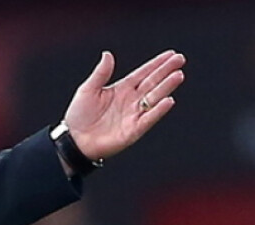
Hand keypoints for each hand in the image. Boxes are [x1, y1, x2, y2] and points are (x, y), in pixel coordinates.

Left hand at [63, 50, 185, 161]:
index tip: (171, 54)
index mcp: (122, 89)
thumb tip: (107, 54)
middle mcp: (131, 100)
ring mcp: (134, 115)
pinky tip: (168, 100)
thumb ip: (100, 73)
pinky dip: (158, 110)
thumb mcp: (88, 90)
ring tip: (178, 75)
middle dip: (166, 71)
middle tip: (180, 59)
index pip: (143, 73)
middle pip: (153, 83)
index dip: (157, 64)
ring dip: (166, 87)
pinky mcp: (133, 130)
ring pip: (154, 98)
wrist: (74, 141)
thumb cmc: (79, 116)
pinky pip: (148, 119)